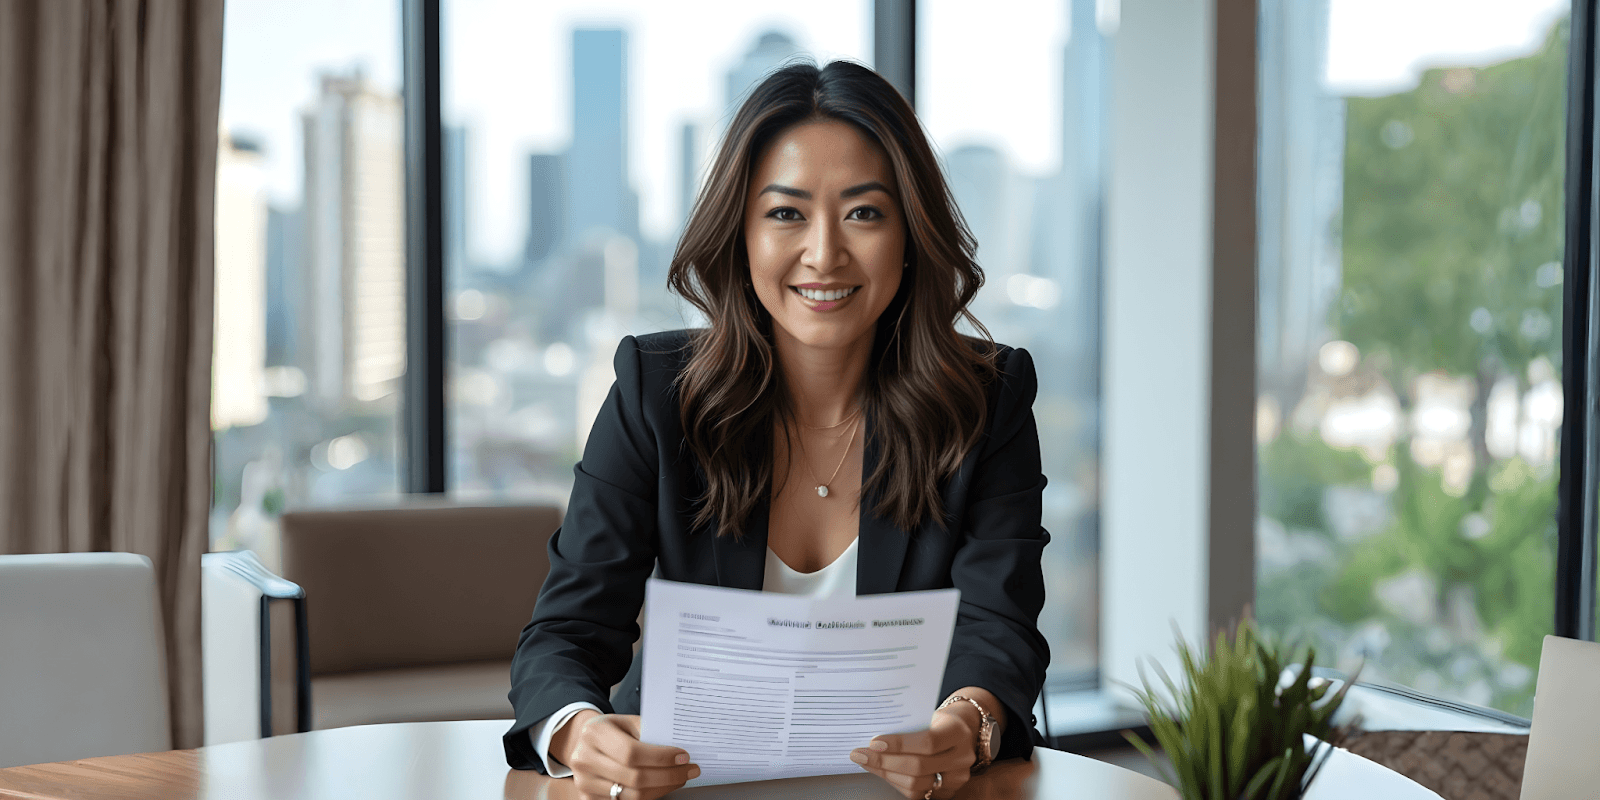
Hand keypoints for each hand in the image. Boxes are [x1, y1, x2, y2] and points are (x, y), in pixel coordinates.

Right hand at [553, 712, 699, 799]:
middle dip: (669, 776)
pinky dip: (649, 796)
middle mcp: (584, 759)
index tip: (683, 757)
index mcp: (594, 734)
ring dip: (663, 788)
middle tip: (690, 770)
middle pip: (634, 777)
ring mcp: (584, 782)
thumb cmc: (612, 731)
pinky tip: (662, 786)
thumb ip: (649, 731)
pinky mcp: (588, 798)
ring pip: (633, 795)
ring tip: (680, 778)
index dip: (661, 758)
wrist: (585, 742)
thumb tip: (679, 748)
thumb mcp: (627, 722)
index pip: (632, 752)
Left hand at [849, 707, 976, 798]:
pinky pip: (917, 793)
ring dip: (885, 773)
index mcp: (957, 731)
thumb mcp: (928, 713)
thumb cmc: (938, 719)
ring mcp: (957, 777)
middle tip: (860, 754)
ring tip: (867, 762)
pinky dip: (895, 782)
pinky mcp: (948, 791)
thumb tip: (871, 736)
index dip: (899, 744)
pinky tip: (882, 771)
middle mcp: (961, 757)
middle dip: (884, 761)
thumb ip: (906, 724)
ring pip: (916, 783)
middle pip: (919, 766)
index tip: (873, 742)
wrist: (961, 730)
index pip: (928, 741)